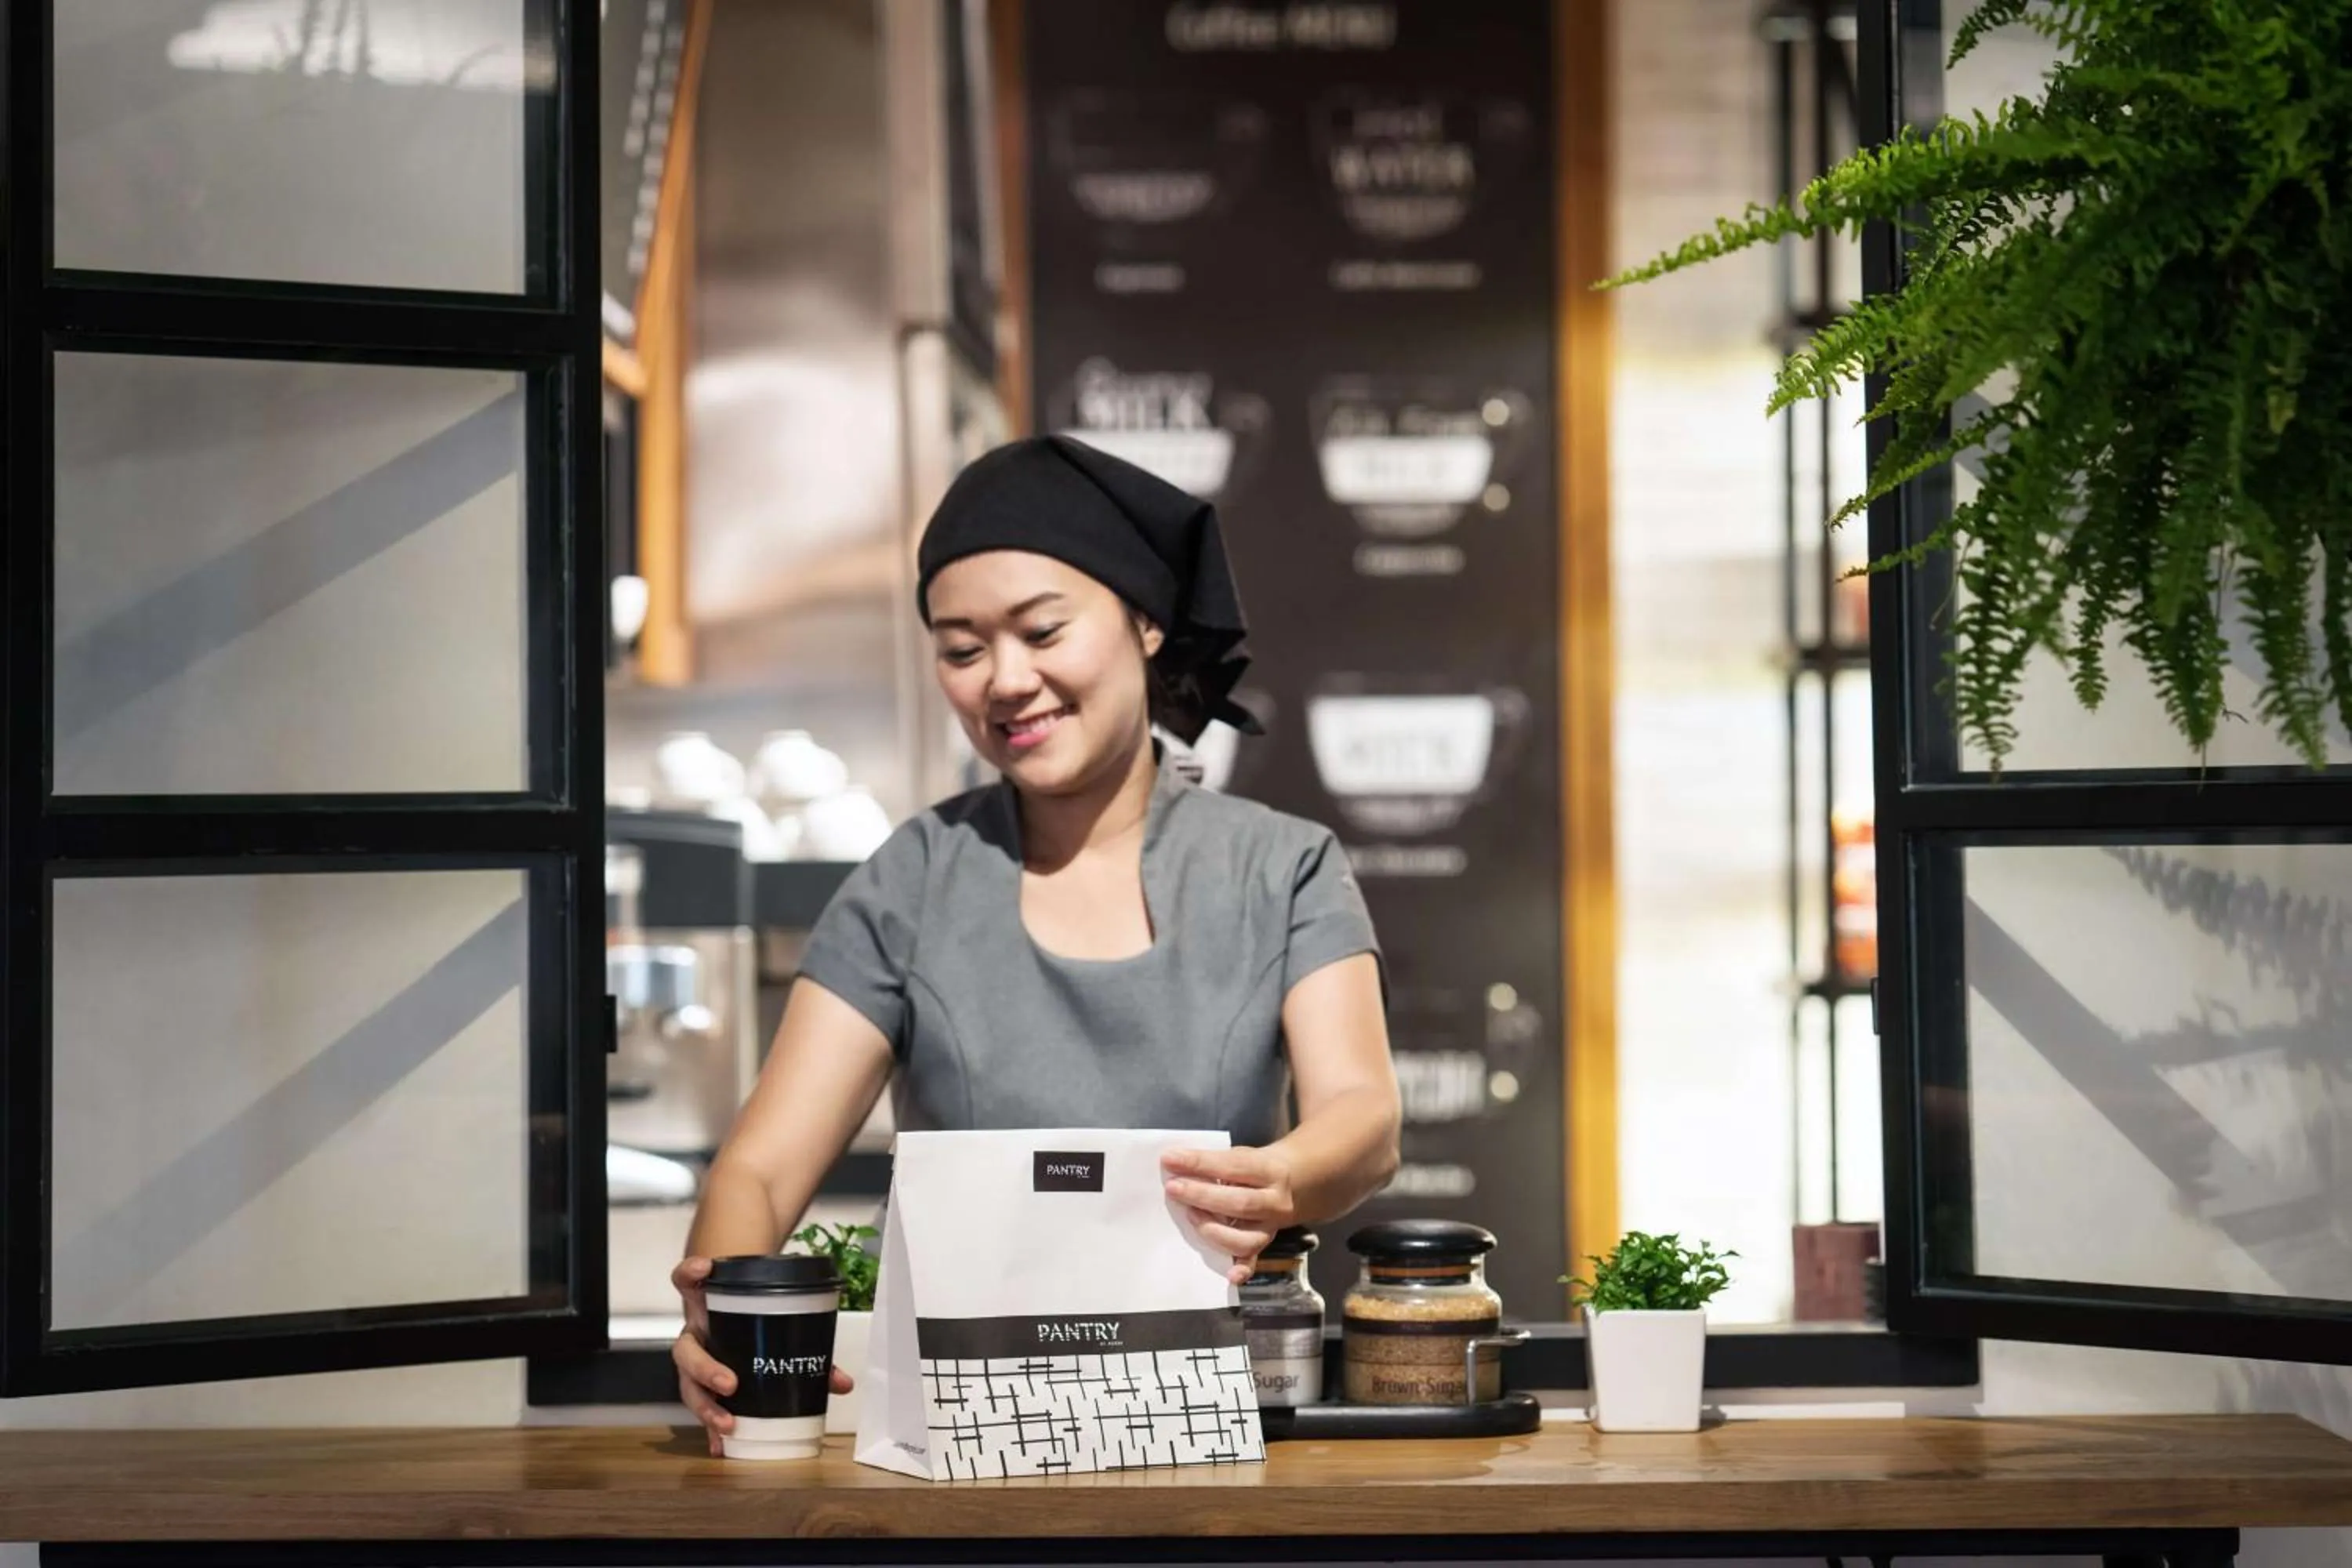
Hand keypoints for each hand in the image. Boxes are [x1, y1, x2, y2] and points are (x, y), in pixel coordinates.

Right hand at [671, 1256, 853, 1457]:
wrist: (738, 1323)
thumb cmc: (755, 1319)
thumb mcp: (779, 1320)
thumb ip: (810, 1343)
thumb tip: (842, 1382)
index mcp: (709, 1306)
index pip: (688, 1281)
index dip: (691, 1273)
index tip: (704, 1269)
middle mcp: (696, 1334)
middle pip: (685, 1350)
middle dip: (705, 1368)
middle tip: (731, 1384)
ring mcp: (695, 1362)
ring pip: (687, 1384)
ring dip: (705, 1406)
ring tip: (727, 1425)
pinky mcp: (701, 1388)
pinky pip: (700, 1410)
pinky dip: (708, 1430)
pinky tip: (720, 1448)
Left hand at [1161, 1146, 1297, 1285]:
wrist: (1291, 1184)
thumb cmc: (1255, 1167)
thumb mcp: (1243, 1155)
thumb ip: (1216, 1161)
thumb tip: (1175, 1164)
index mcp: (1270, 1170)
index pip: (1234, 1165)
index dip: (1200, 1163)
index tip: (1170, 1159)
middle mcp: (1275, 1202)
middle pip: (1240, 1203)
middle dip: (1202, 1196)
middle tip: (1173, 1188)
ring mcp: (1270, 1228)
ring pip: (1245, 1238)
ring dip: (1212, 1229)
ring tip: (1189, 1214)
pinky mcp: (1263, 1245)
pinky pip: (1253, 1261)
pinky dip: (1241, 1269)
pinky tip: (1230, 1275)